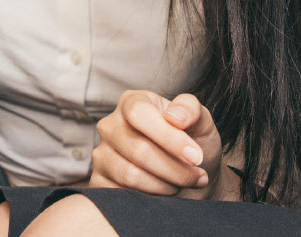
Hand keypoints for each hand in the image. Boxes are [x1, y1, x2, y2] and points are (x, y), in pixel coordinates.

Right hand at [90, 90, 227, 198]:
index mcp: (132, 102)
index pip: (139, 114)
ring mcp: (102, 154)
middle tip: (197, 176)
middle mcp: (110, 126)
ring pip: (131, 175)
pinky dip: (150, 199)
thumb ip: (191, 109)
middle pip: (138, 149)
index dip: (169, 137)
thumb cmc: (194, 143)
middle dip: (175, 169)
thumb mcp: (200, 121)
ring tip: (181, 183)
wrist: (190, 175)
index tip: (196, 157)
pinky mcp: (99, 181)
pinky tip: (164, 193)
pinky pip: (121, 194)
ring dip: (165, 185)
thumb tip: (175, 116)